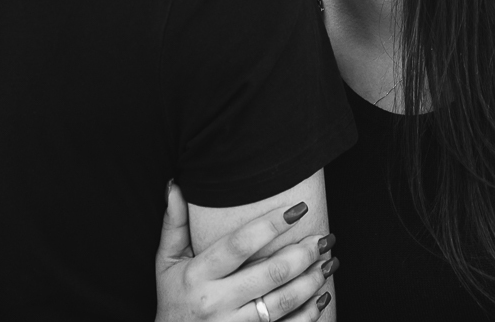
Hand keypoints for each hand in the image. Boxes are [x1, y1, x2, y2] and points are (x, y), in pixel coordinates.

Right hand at [155, 181, 335, 321]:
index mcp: (198, 275)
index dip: (271, 225)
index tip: (298, 209)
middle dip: (303, 252)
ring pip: (283, 301)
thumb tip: (176, 185)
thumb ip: (173, 224)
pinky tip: (322, 296)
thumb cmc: (173, 299)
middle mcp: (216, 301)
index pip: (239, 244)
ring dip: (312, 279)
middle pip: (270, 272)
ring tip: (328, 261)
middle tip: (324, 237)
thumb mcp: (166, 262)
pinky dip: (309, 314)